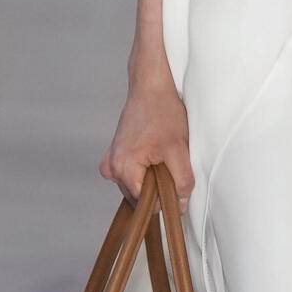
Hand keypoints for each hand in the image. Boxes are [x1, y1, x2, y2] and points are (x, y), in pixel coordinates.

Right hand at [100, 64, 193, 199]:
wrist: (151, 86)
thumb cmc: (163, 112)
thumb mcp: (179, 149)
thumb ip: (181, 181)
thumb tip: (180, 206)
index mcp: (122, 169)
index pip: (145, 205)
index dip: (164, 198)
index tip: (175, 180)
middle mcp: (111, 168)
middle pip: (138, 198)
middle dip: (157, 187)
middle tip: (169, 163)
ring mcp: (110, 162)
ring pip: (136, 186)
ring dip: (152, 178)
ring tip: (161, 154)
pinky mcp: (114, 155)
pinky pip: (131, 175)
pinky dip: (145, 170)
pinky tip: (154, 153)